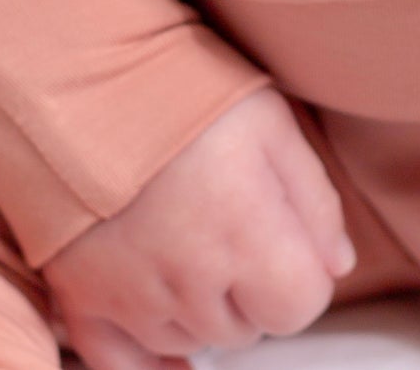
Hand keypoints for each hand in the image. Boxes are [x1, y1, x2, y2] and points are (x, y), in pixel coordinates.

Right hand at [42, 84, 356, 369]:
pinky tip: (166, 344)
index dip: (302, 276)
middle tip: (237, 234)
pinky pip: (117, 366)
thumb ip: (314, 201)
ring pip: (190, 343)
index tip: (288, 243)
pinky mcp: (81, 297)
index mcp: (246, 234)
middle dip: (253, 291)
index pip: (299, 307)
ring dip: (205, 312)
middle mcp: (190, 279)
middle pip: (246, 329)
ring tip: (197, 252)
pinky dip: (147, 360)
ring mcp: (132, 296)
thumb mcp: (273, 122)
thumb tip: (338, 266)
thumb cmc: (185, 91)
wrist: (83, 79)